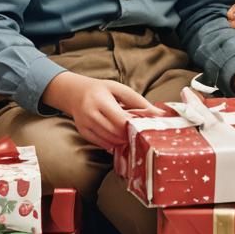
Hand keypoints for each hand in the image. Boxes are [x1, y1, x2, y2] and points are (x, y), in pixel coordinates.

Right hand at [42, 72, 161, 150]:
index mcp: (100, 100)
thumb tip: (159, 113)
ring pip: (109, 140)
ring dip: (123, 141)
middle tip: (140, 134)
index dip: (133, 126)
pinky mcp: (83, 132)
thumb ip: (139, 101)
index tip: (144, 127)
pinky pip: (102, 144)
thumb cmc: (101, 90)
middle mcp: (90, 113)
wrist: (74, 92)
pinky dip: (113, 144)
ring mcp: (85, 124)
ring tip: (132, 136)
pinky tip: (120, 138)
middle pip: (115, 132)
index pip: (120, 120)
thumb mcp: (119, 89)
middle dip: (130, 135)